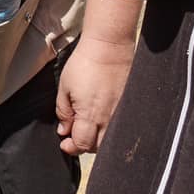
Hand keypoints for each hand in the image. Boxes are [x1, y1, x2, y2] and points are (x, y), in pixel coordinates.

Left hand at [56, 35, 134, 154]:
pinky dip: (110, 127)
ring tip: (89, 124)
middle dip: (84, 144)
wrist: (110, 46)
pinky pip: (121, 125)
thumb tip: (64, 130)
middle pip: (97, 147)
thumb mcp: (65, 87)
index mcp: (91, 115)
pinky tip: (103, 116)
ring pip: (110, 138)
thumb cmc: (86, 63)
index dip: (71, 147)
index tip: (65, 143)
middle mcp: (109, 118)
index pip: (82, 145)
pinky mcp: (130, 105)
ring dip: (98, 137)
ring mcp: (122, 113)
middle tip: (75, 133)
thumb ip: (63, 112)